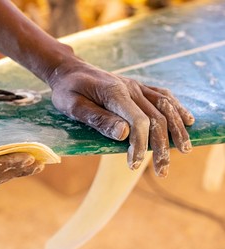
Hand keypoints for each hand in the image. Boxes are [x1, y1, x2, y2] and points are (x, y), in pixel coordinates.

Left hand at [48, 59, 194, 176]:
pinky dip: (177, 109)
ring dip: (177, 129)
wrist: (68, 70)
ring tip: (185, 150)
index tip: (133, 165)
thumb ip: (98, 119)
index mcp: (114, 93)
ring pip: (165, 107)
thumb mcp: (73, 107)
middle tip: (162, 171)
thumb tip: (124, 135)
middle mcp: (130, 88)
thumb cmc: (67, 91)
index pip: (138, 121)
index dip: (140, 145)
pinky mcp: (137, 87)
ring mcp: (136, 86)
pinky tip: (187, 120)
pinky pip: (162, 96)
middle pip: (156, 118)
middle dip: (161, 146)